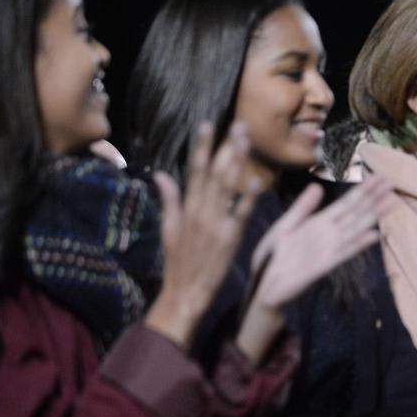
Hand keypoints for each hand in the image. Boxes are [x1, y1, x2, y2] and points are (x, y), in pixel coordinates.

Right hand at [145, 122, 262, 347]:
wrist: (186, 292)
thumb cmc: (178, 261)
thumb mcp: (169, 228)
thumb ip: (169, 199)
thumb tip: (160, 174)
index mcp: (186, 207)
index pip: (194, 169)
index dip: (201, 146)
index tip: (207, 124)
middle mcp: (200, 210)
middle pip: (214, 172)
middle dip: (226, 147)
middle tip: (239, 124)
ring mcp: (215, 223)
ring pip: (227, 186)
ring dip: (238, 161)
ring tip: (247, 140)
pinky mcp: (230, 238)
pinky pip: (240, 214)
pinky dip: (247, 198)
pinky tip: (256, 181)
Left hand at [249, 175, 394, 308]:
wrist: (262, 284)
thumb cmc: (272, 255)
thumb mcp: (284, 226)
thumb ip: (302, 208)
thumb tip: (318, 186)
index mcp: (319, 222)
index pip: (346, 203)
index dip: (362, 189)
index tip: (379, 176)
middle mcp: (328, 234)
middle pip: (356, 212)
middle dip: (374, 197)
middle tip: (393, 181)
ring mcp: (328, 249)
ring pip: (355, 228)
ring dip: (374, 215)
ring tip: (392, 201)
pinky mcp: (323, 266)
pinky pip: (344, 253)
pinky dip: (359, 244)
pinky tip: (374, 235)